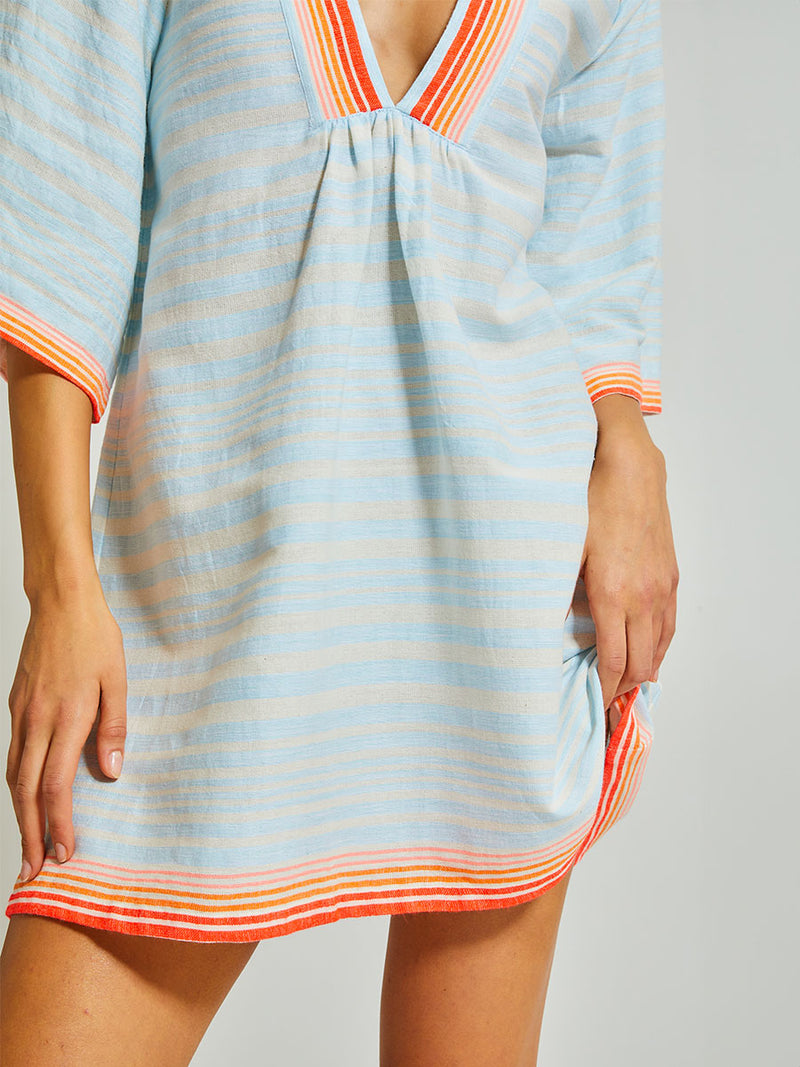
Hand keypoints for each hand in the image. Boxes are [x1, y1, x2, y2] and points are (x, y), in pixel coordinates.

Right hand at [6, 578, 126, 883]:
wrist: (61, 602)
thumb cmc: (95, 637)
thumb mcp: (118, 680)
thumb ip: (114, 728)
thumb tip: (111, 773)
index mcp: (68, 717)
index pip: (57, 785)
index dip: (59, 824)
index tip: (65, 852)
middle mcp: (38, 720)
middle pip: (26, 790)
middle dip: (30, 834)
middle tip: (34, 870)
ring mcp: (22, 713)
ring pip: (13, 774)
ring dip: (20, 813)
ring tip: (28, 844)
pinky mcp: (15, 705)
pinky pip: (12, 752)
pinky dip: (16, 783)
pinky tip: (25, 797)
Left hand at [581, 395, 678, 709]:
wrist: (628, 465)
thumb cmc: (587, 500)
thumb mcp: (562, 548)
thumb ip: (560, 590)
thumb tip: (549, 623)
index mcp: (611, 595)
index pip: (615, 661)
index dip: (607, 689)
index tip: (597, 703)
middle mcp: (642, 597)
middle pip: (642, 663)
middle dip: (625, 687)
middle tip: (607, 700)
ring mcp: (661, 586)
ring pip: (661, 646)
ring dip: (645, 668)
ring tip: (626, 682)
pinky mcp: (669, 574)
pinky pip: (670, 623)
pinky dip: (660, 644)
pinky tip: (649, 649)